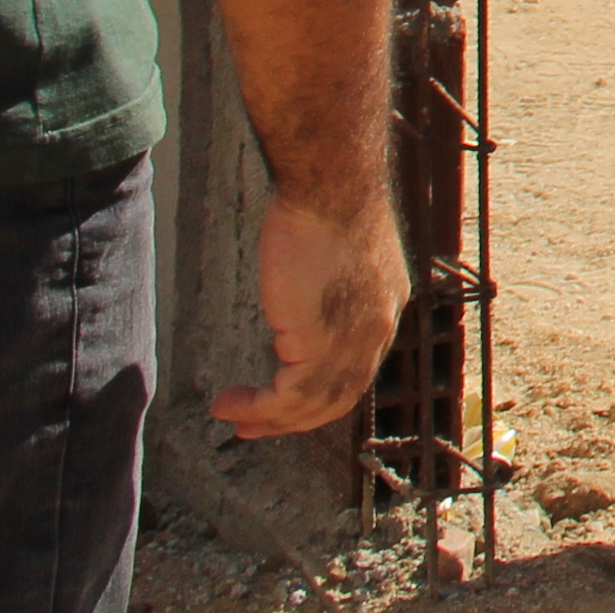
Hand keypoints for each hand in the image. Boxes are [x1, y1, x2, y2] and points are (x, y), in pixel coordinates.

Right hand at [212, 186, 409, 439]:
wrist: (331, 188)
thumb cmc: (327, 205)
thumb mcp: (338, 254)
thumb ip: (327, 289)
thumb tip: (300, 308)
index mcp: (383, 307)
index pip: (356, 368)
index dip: (319, 392)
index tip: (281, 402)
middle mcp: (377, 328)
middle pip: (339, 395)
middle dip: (293, 418)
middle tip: (253, 426)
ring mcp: (354, 339)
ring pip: (314, 403)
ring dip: (268, 418)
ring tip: (232, 416)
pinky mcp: (324, 342)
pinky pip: (291, 395)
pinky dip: (259, 408)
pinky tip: (231, 404)